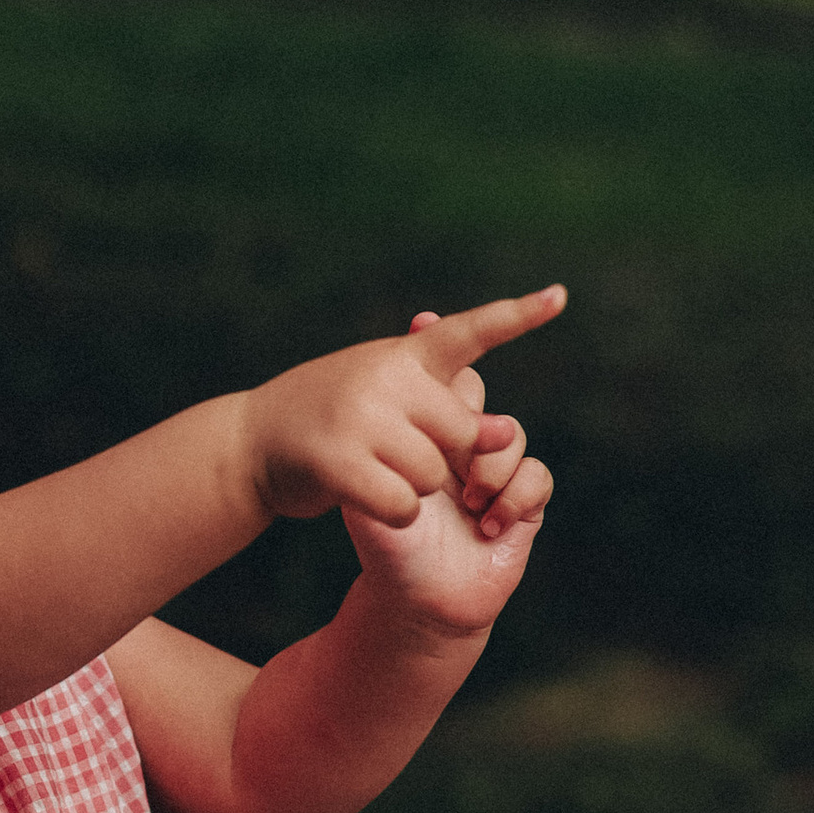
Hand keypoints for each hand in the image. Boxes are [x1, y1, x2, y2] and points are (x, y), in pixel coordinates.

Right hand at [242, 288, 564, 530]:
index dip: (516, 316)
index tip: (560, 297)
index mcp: (405, 354)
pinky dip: (395, 515)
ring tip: (373, 471)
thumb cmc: (331, 417)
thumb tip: (506, 431)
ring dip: (415, 490)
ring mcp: (359, 417)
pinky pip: (402, 504)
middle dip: (444, 459)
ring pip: (432, 474)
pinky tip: (369, 500)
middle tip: (401, 457)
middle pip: (461, 434)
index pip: (468, 332)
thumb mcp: (384, 390)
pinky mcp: (338, 462)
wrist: (252, 440)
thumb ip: (444, 404)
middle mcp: (385, 376)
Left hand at [343, 331, 553, 637]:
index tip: (429, 315)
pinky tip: (488, 526)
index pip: (444, 370)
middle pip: (476, 401)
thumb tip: (409, 414)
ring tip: (467, 503)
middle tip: (454, 465)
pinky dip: (513, 499)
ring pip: (510, 435)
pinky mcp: (524, 501)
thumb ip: (384, 451)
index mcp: (420, 428)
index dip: (455, 335)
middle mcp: (459, 441)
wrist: (416, 602)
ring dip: (489, 471)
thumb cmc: (386, 547)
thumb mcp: (369, 493)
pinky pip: (536, 475)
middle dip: (470, 430)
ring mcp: (493, 469)